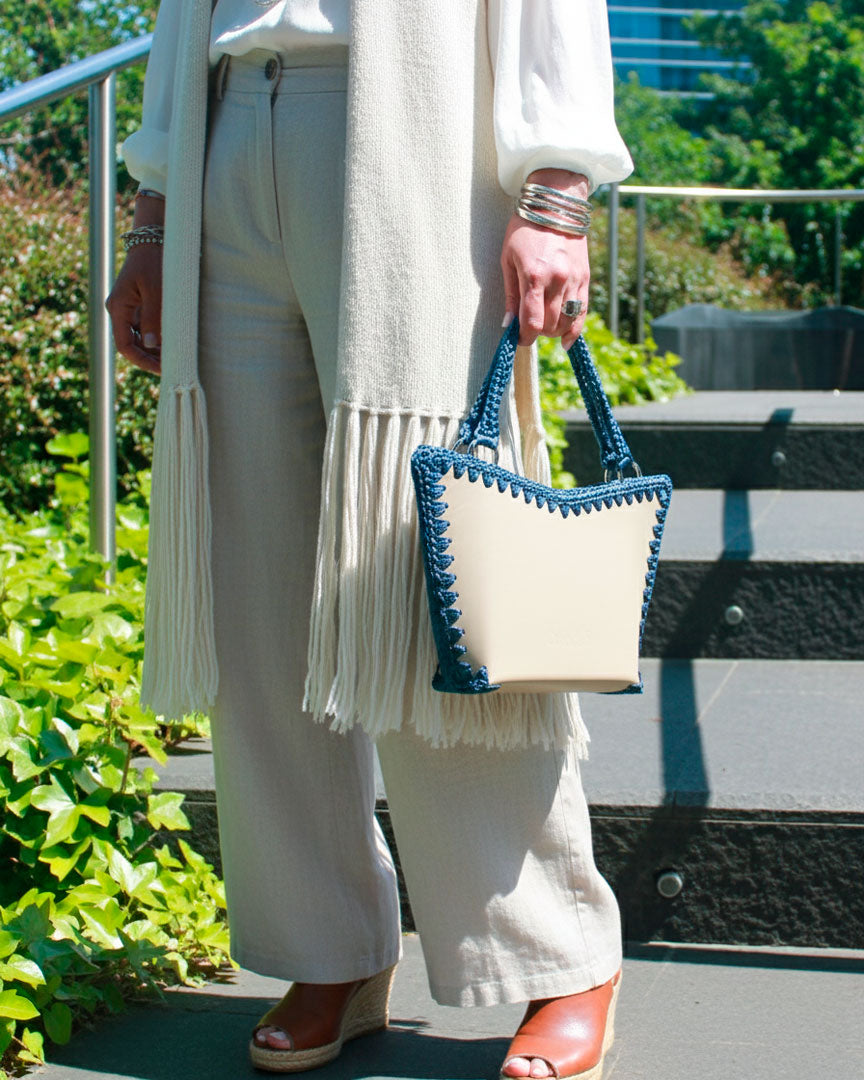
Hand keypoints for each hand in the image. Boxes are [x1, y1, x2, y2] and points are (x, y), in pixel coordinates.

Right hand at [105, 194, 164, 374]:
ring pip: (141, 338)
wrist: (155, 235)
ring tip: (178, 355)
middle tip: (175, 365)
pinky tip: (176, 341)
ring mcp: (130, 307)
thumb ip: (153, 316)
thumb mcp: (156, 288)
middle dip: (152, 357)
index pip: (125, 346)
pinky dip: (160, 337)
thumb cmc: (156, 259)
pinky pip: (147, 327)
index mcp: (118, 307)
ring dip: (157, 349)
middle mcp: (121, 310)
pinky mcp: (141, 303)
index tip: (163, 369)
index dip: (143, 361)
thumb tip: (150, 345)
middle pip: (133, 345)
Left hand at [500, 168, 589, 350]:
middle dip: (537, 333)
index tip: (519, 339)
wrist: (555, 204)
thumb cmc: (524, 229)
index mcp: (534, 276)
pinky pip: (582, 312)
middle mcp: (557, 280)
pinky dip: (574, 329)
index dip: (524, 337)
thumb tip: (509, 325)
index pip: (532, 322)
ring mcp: (574, 280)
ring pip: (566, 321)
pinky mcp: (585, 278)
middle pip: (550, 325)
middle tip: (529, 328)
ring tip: (544, 326)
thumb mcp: (507, 259)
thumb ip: (510, 295)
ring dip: (553, 331)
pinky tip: (565, 340)